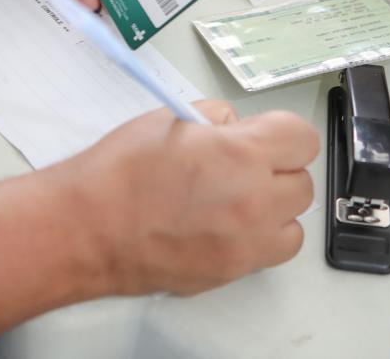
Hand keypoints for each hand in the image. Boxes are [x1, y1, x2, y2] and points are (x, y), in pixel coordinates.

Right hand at [53, 101, 318, 296]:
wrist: (86, 227)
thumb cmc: (117, 174)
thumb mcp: (169, 118)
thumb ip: (215, 118)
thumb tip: (236, 127)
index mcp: (241, 155)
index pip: (302, 138)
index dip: (281, 132)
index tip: (264, 134)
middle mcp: (253, 202)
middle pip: (302, 182)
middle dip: (278, 168)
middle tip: (243, 164)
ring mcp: (245, 243)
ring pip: (294, 223)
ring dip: (275, 208)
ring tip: (237, 199)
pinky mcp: (230, 271)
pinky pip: (269, 253)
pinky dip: (258, 239)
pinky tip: (226, 226)